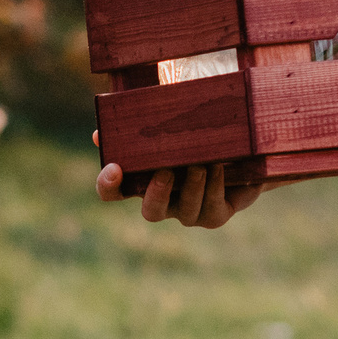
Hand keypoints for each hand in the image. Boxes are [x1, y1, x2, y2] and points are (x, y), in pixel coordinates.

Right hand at [93, 133, 264, 228]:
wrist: (239, 150)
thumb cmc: (194, 133)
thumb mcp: (168, 123)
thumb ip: (140, 125)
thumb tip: (98, 135)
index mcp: (143, 180)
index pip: (114, 191)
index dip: (108, 185)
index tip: (113, 168)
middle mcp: (164, 201)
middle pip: (151, 212)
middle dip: (157, 193)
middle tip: (165, 171)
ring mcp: (189, 211)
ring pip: (186, 209)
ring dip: (192, 186)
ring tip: (200, 163)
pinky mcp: (215, 215)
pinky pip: (212, 208)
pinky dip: (214, 186)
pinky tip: (218, 167)